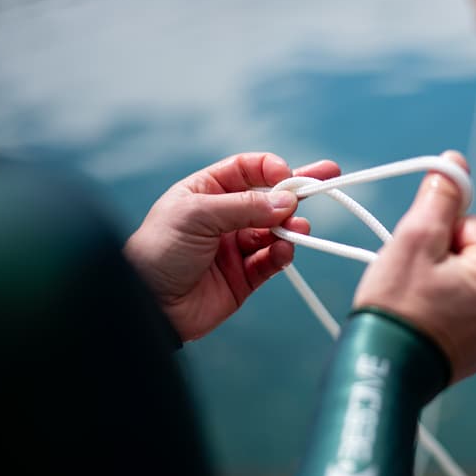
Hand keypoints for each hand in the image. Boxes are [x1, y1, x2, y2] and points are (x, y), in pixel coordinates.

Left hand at [124, 153, 340, 340]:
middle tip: (327, 175)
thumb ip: (244, 207)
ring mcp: (236, 247)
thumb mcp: (197, 216)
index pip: (246, 170)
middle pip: (269, 196)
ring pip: (275, 229)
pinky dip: (282, 254)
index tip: (288, 175)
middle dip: (298, 188)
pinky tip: (283, 251)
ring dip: (290, 226)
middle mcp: (224, 217)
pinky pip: (272, 260)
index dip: (270, 169)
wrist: (148, 306)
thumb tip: (287, 201)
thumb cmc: (158, 251)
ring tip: (297, 229)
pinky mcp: (245, 277)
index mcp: (206, 192)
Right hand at [353, 152, 475, 381]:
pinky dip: (445, 311)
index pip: (471, 226)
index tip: (416, 260)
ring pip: (468, 281)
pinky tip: (423, 323)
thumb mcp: (415, 239)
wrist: (383, 371)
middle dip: (441, 261)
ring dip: (442, 284)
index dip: (437, 236)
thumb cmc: (397, 307)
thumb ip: (441, 197)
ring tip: (416, 306)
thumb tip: (456, 163)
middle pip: (472, 254)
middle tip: (412, 284)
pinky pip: (467, 311)